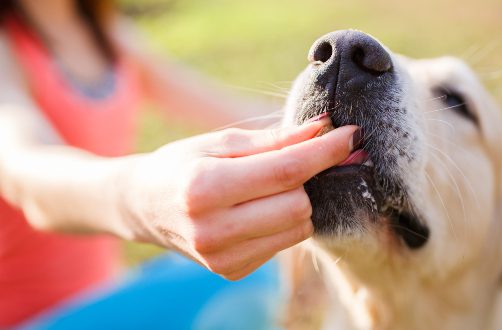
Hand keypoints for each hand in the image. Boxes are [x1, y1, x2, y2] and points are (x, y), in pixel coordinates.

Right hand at [119, 119, 356, 279]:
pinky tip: (259, 209)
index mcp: (204, 187)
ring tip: (270, 186)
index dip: (325, 152)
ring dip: (298, 201)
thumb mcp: (221, 141)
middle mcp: (212, 230)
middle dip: (306, 178)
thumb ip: (275, 139)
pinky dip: (283, 221)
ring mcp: (222, 258)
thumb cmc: (182, 164)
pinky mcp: (232, 271)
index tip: (352, 135)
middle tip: (293, 161)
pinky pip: (285, 242)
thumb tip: (323, 128)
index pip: (286, 171)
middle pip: (299, 203)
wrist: (142, 206)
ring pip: (299, 226)